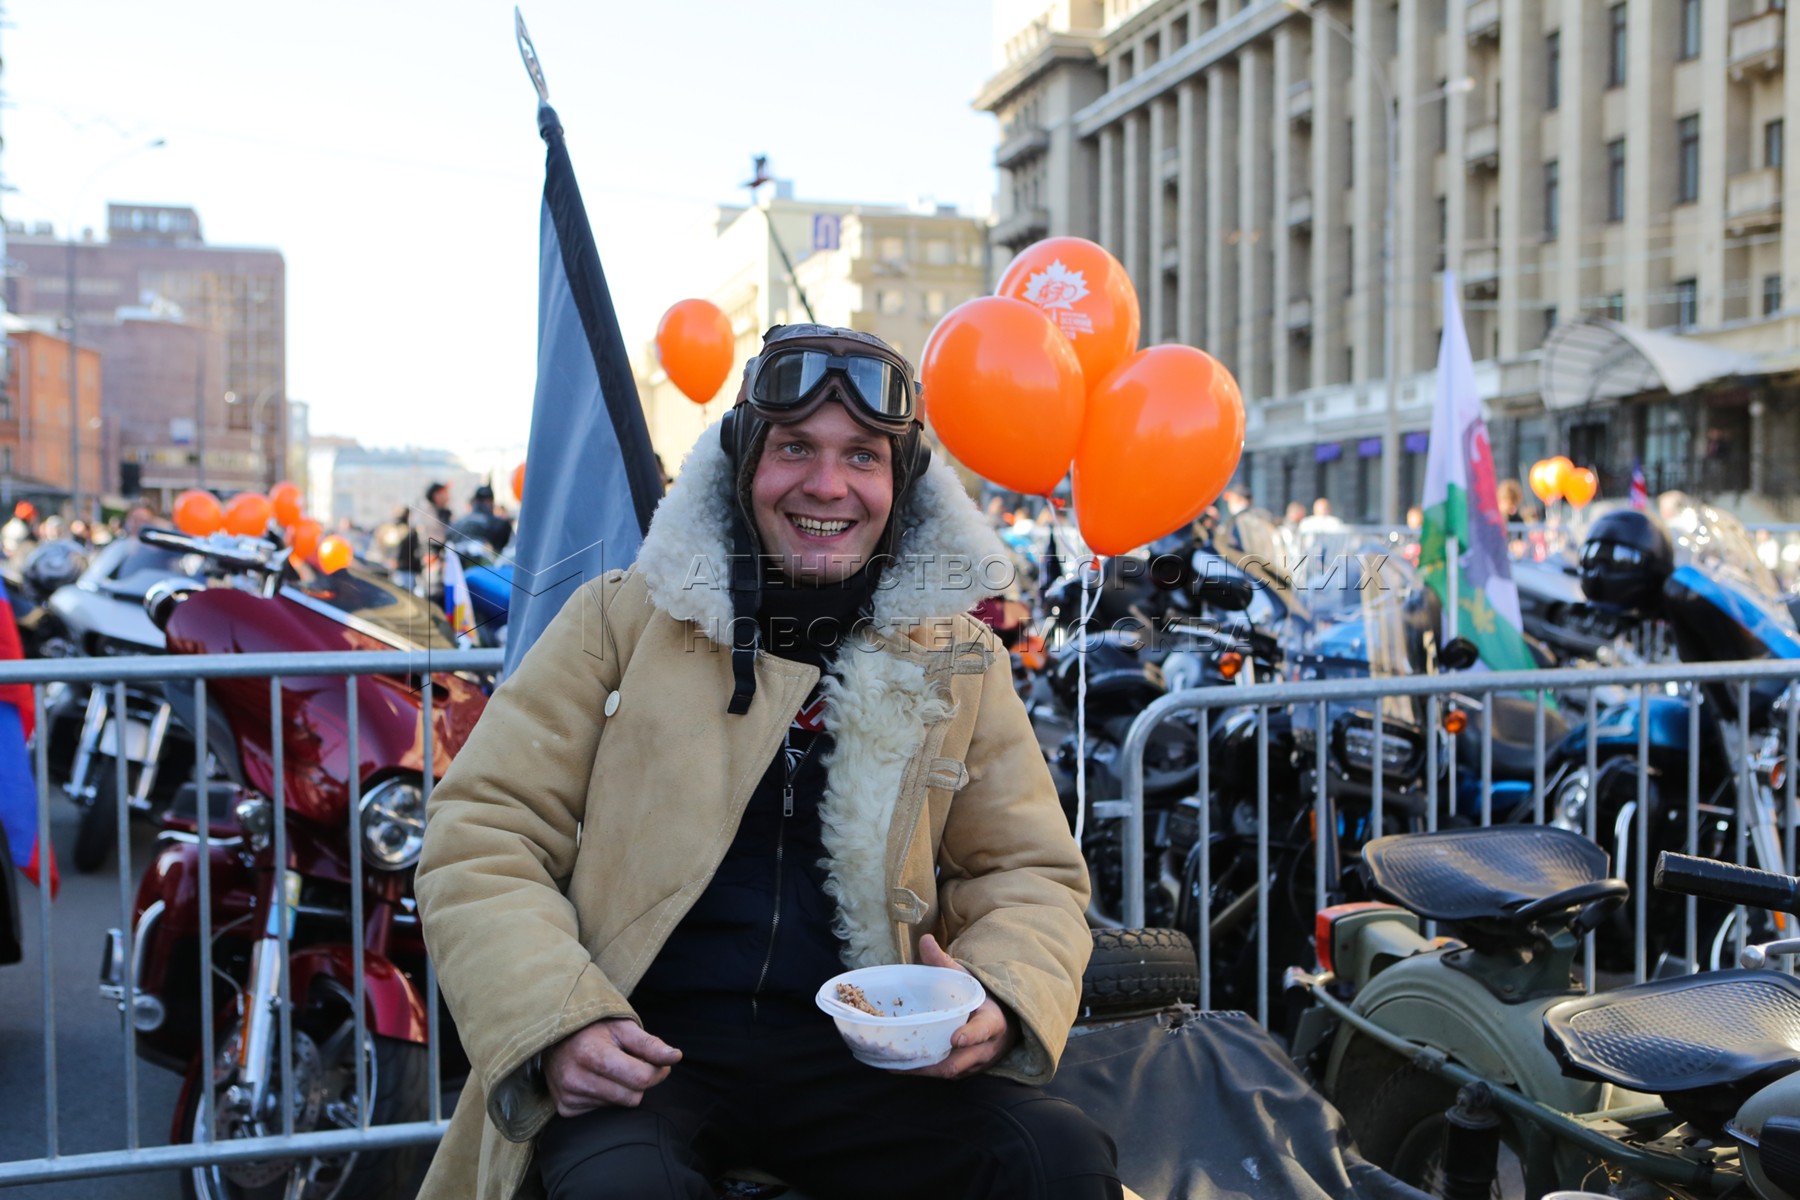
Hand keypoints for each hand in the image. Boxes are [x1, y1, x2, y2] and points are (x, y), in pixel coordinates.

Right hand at [542, 1017, 681, 1116]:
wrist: (556, 1035)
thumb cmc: (595, 1028)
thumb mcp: (623, 1027)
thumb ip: (650, 1044)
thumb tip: (676, 1057)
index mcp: (591, 1054)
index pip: (640, 1078)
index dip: (657, 1071)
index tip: (657, 1061)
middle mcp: (575, 1079)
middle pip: (632, 1097)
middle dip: (639, 1081)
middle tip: (631, 1063)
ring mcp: (568, 1097)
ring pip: (618, 1105)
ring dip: (622, 1089)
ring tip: (610, 1068)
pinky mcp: (565, 1108)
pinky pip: (602, 1111)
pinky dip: (606, 1097)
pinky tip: (596, 1079)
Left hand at [899, 934, 1018, 1079]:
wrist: (1002, 1021)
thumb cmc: (981, 998)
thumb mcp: (968, 979)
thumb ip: (946, 963)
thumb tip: (925, 940)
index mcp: (992, 1021)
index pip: (984, 1030)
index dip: (971, 1036)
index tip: (956, 1038)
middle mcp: (986, 1047)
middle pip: (961, 1061)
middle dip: (934, 1063)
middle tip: (907, 1058)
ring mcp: (976, 1063)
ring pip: (950, 1072)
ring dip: (923, 1070)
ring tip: (895, 1064)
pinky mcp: (965, 1072)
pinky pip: (944, 1075)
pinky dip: (923, 1072)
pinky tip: (899, 1066)